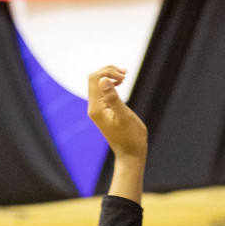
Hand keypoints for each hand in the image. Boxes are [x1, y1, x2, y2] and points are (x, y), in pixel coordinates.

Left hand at [88, 66, 146, 201]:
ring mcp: (98, 110)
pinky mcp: (104, 111)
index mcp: (96, 108)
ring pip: (99, 84)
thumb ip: (113, 98)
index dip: (108, 72)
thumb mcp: (123, 115)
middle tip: (125, 75)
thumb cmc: (130, 137)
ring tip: (125, 76)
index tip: (123, 78)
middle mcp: (94, 108)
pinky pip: (104, 91)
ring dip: (111, 76)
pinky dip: (112, 83)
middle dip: (109, 71)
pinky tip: (122, 83)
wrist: (130, 154)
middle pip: (95, 79)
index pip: (94, 79)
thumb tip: (103, 80)